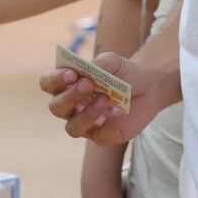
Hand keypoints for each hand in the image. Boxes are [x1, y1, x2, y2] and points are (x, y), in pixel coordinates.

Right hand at [40, 52, 168, 145]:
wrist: (149, 85)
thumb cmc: (123, 72)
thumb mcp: (112, 61)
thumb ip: (97, 64)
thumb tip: (84, 71)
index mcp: (67, 85)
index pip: (48, 84)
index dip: (54, 80)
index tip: (71, 73)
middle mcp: (71, 107)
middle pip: (56, 108)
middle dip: (69, 96)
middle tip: (88, 84)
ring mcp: (86, 124)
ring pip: (73, 128)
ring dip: (87, 113)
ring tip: (106, 99)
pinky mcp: (103, 136)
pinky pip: (100, 136)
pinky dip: (110, 124)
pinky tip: (121, 112)